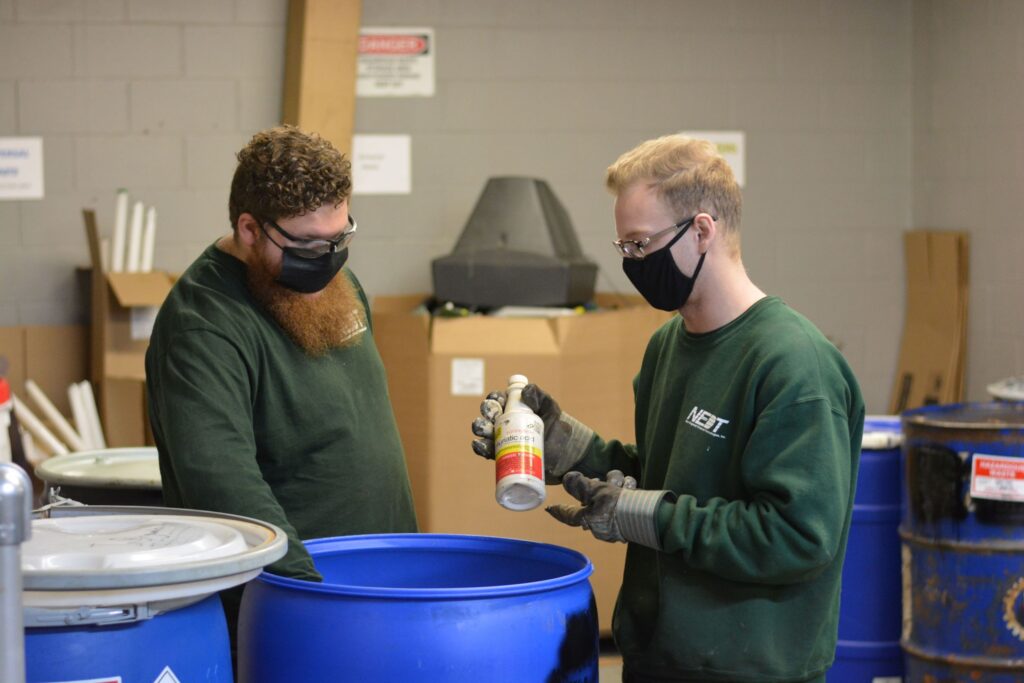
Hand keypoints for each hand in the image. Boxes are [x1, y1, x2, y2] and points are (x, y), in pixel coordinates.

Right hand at [471, 383, 593, 482]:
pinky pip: (486, 451)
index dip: (493, 399)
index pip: (497, 400)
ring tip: (485, 432)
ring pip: (483, 432)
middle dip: (485, 414)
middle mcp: (504, 422)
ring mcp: (502, 439)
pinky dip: (479, 448)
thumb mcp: (550, 409)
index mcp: (513, 408)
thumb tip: (526, 391)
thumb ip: (540, 396)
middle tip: (492, 418)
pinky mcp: (502, 456)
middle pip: (487, 415)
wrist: (564, 456)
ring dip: (480, 430)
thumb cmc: (557, 429)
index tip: (497, 403)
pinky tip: (480, 445)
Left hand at [546, 470, 673, 548]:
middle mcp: (600, 525)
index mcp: (589, 520)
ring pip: (610, 497)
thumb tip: (566, 479)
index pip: (569, 516)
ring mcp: (616, 525)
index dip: (560, 510)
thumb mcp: (597, 491)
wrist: (650, 518)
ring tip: (624, 484)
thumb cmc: (619, 506)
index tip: (550, 509)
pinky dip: (627, 492)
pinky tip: (632, 488)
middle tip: (604, 480)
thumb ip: (581, 485)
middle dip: (599, 486)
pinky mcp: (631, 520)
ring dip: (616, 485)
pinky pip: (624, 502)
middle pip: (592, 501)